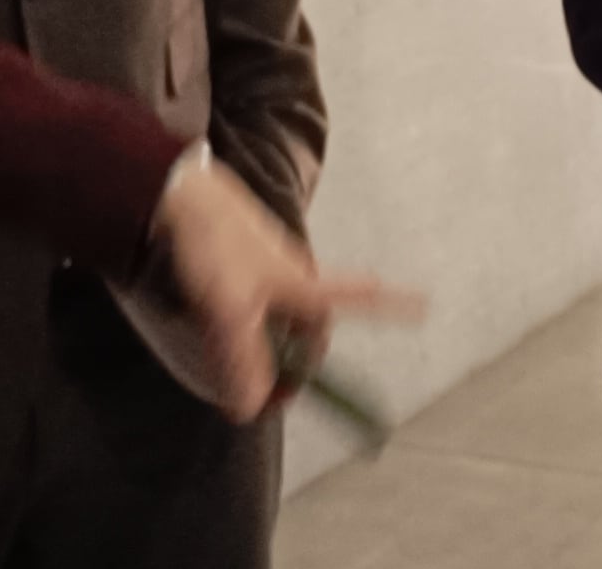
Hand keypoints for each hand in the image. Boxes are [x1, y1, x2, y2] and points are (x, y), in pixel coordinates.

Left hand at [145, 155, 423, 421]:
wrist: (176, 193)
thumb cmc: (212, 245)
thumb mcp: (227, 310)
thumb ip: (241, 361)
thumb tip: (250, 409)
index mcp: (301, 283)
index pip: (357, 298)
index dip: (392, 305)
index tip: (425, 303)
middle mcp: (291, 273)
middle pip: (311, 324)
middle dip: (302, 357)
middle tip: (275, 391)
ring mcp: (265, 265)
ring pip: (279, 314)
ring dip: (269, 342)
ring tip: (236, 361)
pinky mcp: (239, 260)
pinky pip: (254, 302)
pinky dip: (245, 323)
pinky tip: (215, 329)